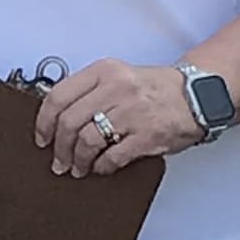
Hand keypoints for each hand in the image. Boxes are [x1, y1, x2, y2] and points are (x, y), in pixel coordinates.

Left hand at [37, 60, 198, 176]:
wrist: (196, 95)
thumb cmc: (153, 89)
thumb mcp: (117, 76)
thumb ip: (89, 92)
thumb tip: (56, 120)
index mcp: (104, 71)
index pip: (59, 96)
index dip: (44, 122)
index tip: (42, 138)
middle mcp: (116, 89)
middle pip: (69, 123)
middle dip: (59, 148)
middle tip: (58, 161)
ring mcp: (132, 112)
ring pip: (87, 141)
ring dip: (78, 160)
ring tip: (77, 168)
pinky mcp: (146, 136)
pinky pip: (112, 157)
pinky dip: (101, 166)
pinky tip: (101, 167)